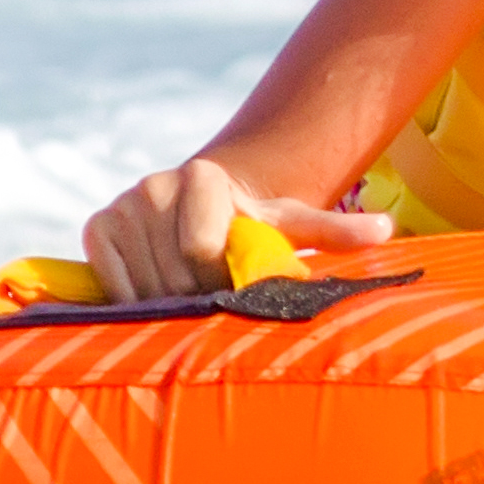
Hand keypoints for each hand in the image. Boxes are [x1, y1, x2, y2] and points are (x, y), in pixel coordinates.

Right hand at [81, 157, 394, 303]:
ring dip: (169, 305)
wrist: (204, 205)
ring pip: (144, 286)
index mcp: (204, 178)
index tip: (237, 285)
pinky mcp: (97, 229)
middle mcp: (156, 184)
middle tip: (215, 296)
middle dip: (199, 297)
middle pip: (176, 274)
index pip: (206, 253)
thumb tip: (386, 230)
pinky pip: (113, 286)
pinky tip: (159, 295)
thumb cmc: (254, 222)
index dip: (224, 282)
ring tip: (191, 295)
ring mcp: (122, 206)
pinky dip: (136, 303)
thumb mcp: (292, 224)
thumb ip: (333, 231)